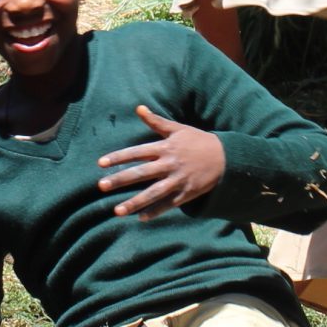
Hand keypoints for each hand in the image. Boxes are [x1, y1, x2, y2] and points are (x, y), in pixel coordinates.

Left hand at [97, 104, 225, 218]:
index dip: (118, 157)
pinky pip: (168, 204)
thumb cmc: (198, 141)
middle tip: (101, 186)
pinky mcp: (186, 193)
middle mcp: (169, 164)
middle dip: (120, 180)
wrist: (225, 157)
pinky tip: (140, 218)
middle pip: (141, 173)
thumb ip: (156, 121)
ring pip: (153, 193)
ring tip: (116, 211)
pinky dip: (155, 212)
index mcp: (165, 147)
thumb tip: (138, 108)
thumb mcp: (178, 129)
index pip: (137, 152)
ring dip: (134, 202)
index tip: (101, 163)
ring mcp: (178, 180)